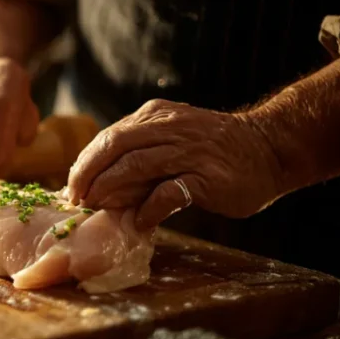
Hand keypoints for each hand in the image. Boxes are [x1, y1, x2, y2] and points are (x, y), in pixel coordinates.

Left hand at [66, 99, 282, 229]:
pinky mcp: (207, 176)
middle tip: (76, 199)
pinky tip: (139, 222)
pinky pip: (168, 193)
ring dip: (109, 190)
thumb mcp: (170, 141)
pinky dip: (148, 209)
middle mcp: (169, 127)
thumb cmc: (212, 152)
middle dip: (87, 175)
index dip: (84, 164)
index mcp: (154, 116)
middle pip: (114, 147)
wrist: (269, 150)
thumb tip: (96, 187)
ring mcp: (189, 150)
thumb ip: (138, 156)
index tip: (70, 187)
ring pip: (135, 166)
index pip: (107, 138)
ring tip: (96, 208)